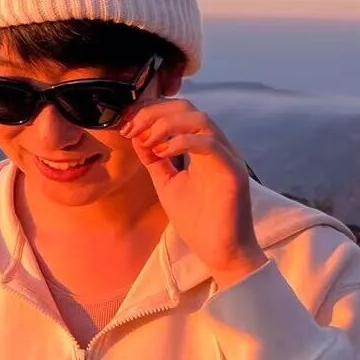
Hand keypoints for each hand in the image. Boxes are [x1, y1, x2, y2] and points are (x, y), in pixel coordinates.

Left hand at [120, 97, 265, 281]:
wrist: (220, 252)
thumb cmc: (198, 220)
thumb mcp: (166, 183)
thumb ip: (154, 159)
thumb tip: (137, 135)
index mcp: (203, 146)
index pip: (178, 111)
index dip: (150, 111)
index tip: (127, 125)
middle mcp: (218, 146)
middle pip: (188, 108)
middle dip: (154, 113)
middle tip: (132, 129)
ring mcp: (228, 157)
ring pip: (200, 119)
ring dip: (167, 124)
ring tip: (148, 141)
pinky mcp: (233, 172)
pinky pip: (210, 144)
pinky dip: (182, 142)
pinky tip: (162, 152)